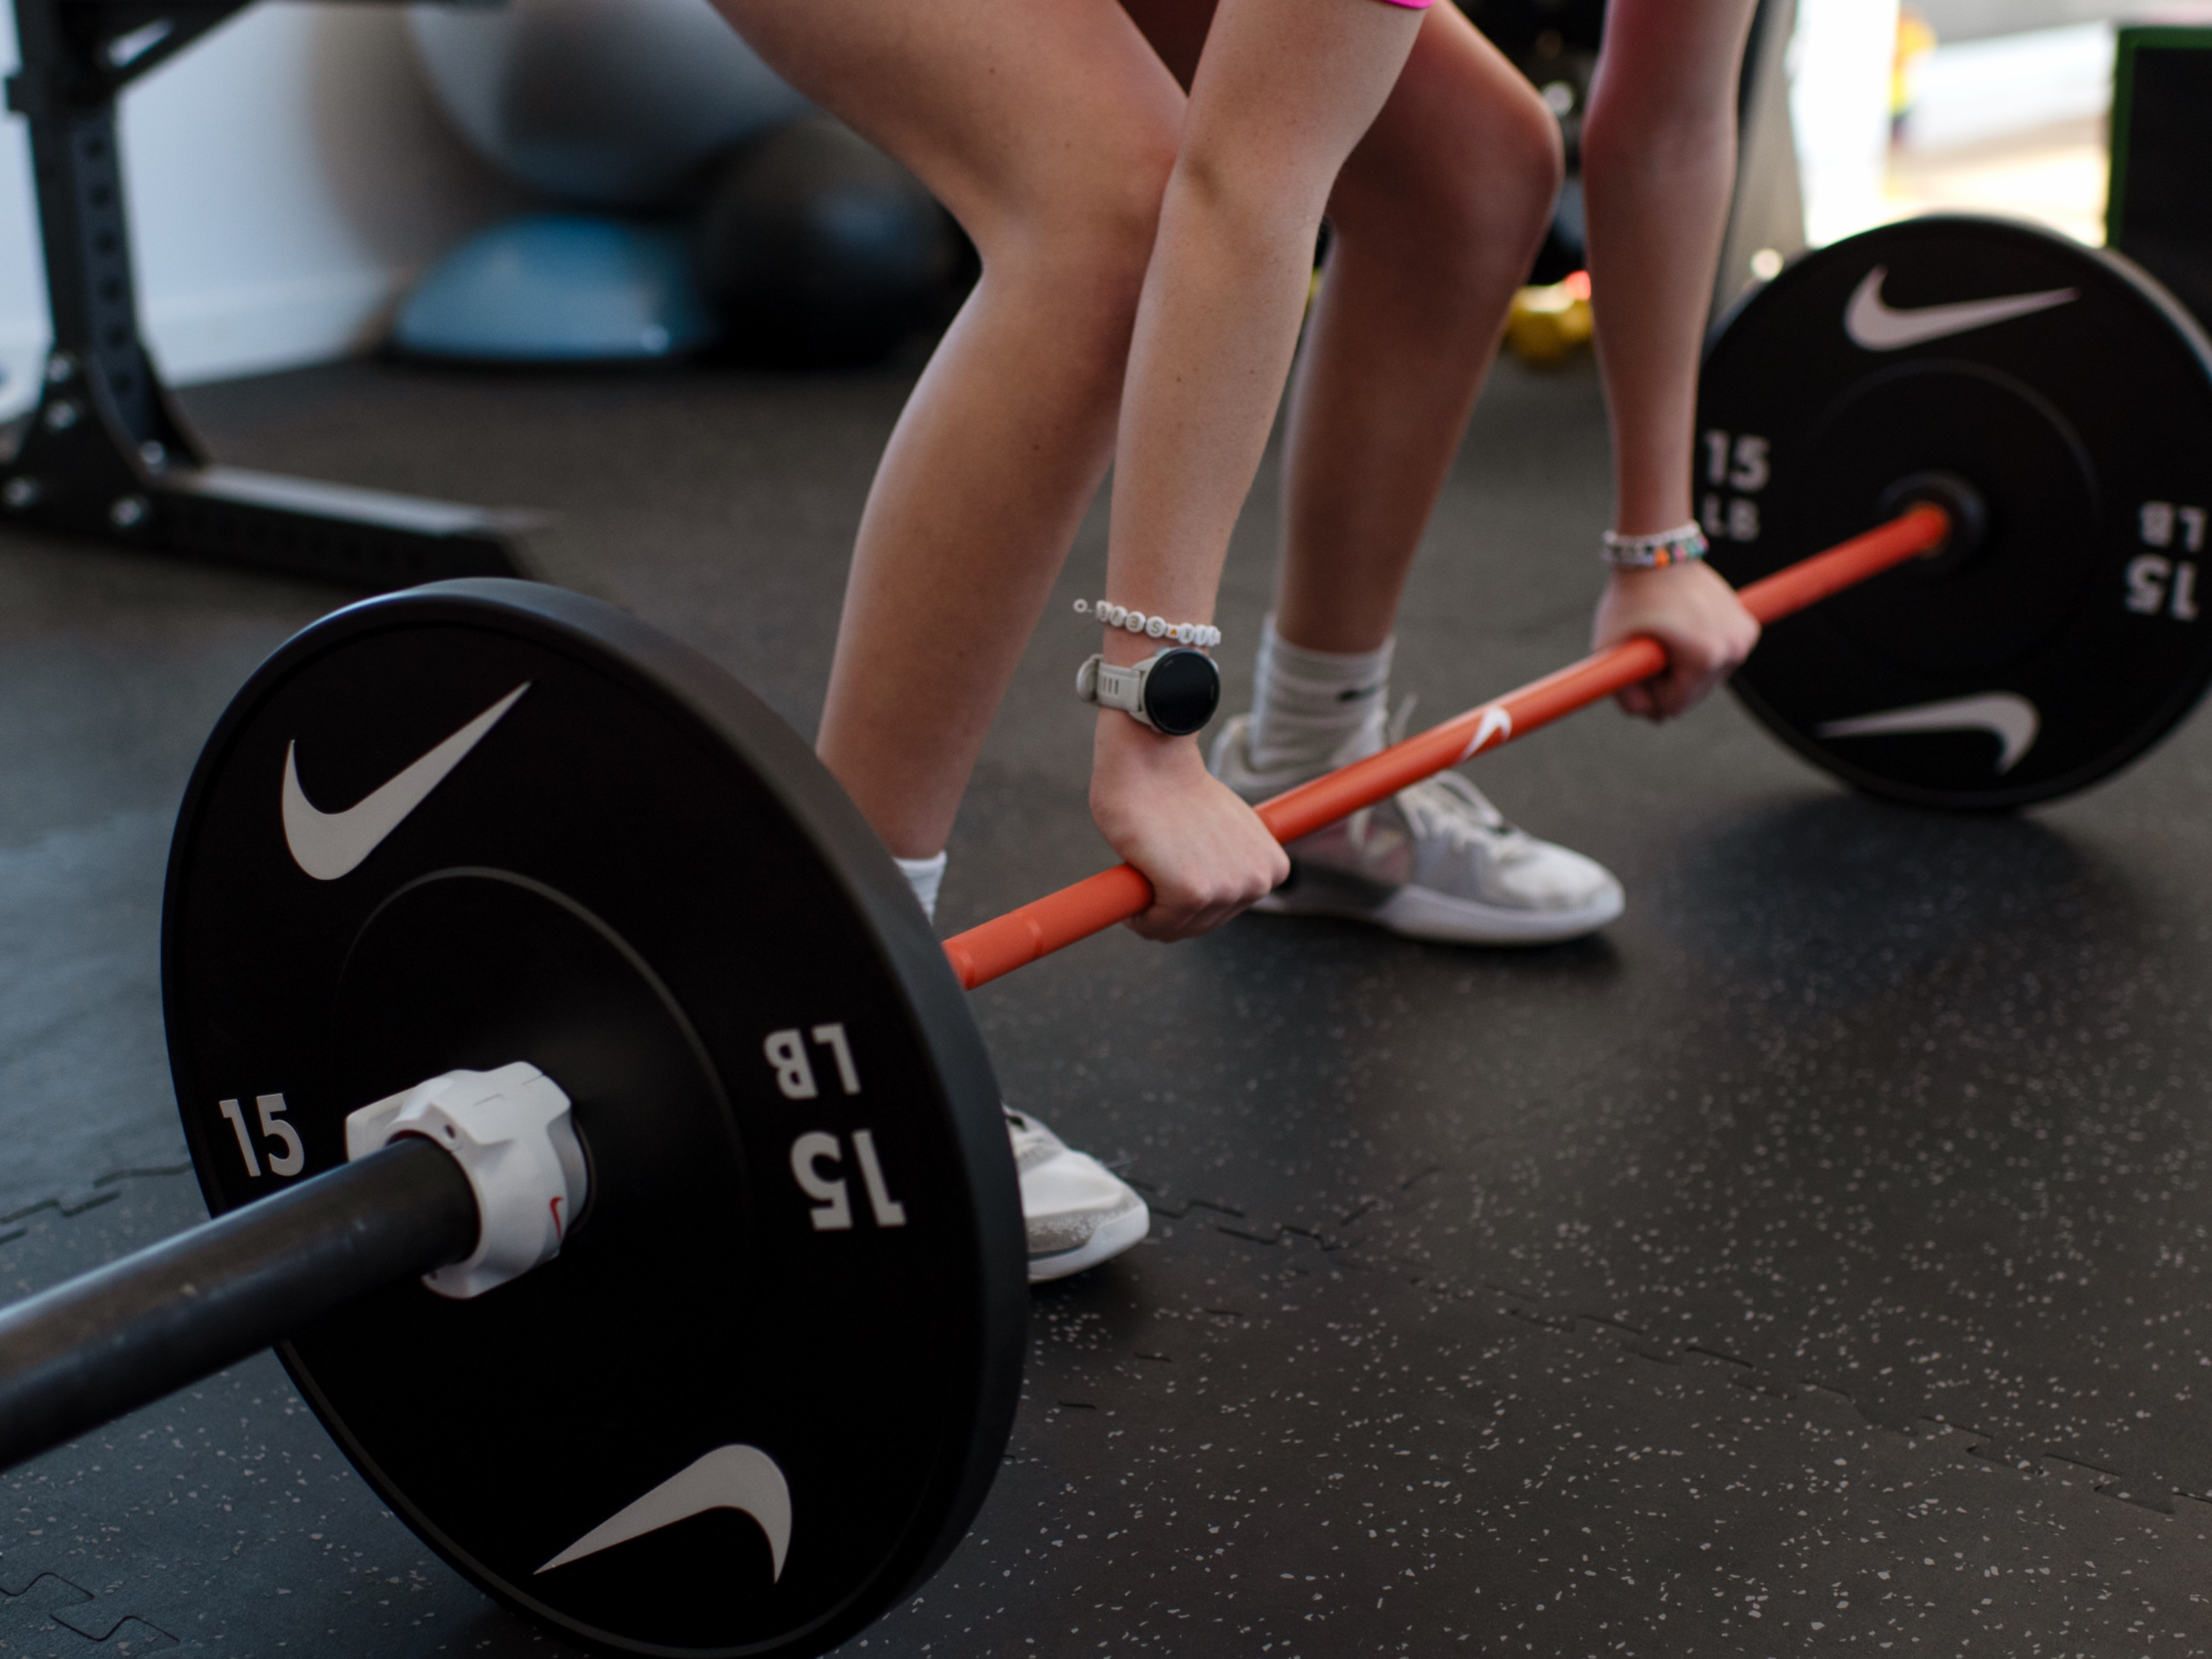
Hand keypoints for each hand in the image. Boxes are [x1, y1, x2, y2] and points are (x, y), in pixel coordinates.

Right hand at [1090, 713, 1289, 941]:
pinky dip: (1137, 917)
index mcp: (1270, 869)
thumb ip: (1228, 860)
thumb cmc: (1178, 790)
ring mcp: (1227, 890)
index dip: (1192, 901)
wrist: (1154, 761)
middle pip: (1203, 924)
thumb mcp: (1225, 832)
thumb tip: (1211, 877)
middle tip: (1148, 878)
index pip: (1226, 909)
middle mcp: (1257, 883)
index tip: (1170, 879)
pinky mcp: (1192, 893)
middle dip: (1169, 911)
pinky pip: (1156, 926)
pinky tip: (1132, 883)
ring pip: (1177, 928)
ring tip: (1143, 871)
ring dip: (1151, 913)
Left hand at [1591, 559, 1760, 720]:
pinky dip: (1695, 657)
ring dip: (1679, 671)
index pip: (1673, 706)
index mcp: (1706, 658)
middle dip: (1664, 683)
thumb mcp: (1610, 648)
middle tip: (1644, 650)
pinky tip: (1679, 632)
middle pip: (1692, 696)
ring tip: (1662, 636)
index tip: (1632, 664)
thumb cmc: (1631, 598)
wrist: (1657, 553)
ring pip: (1703, 681)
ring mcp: (1744, 639)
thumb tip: (1647, 714)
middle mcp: (1734, 650)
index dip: (1645, 693)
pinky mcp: (1747, 629)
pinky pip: (1715, 661)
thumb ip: (1622, 691)